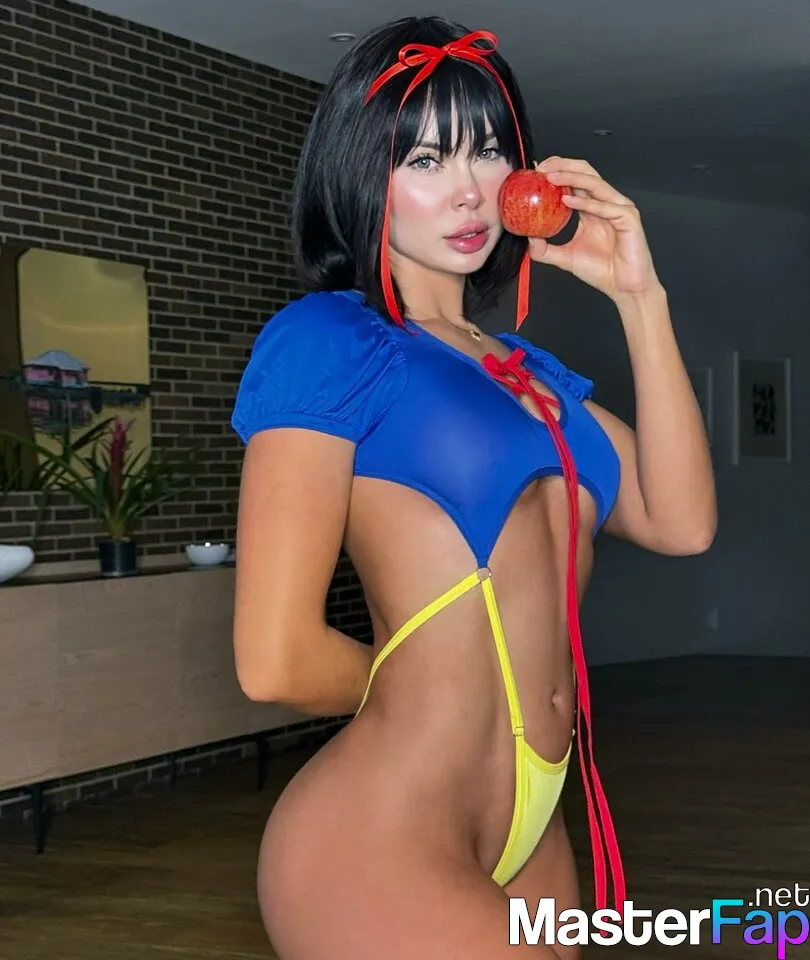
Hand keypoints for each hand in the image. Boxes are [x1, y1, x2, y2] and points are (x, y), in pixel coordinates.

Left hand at [528, 157, 660, 301]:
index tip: (536, 172)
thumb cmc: (602, 270)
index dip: (557, 171)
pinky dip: (586, 202)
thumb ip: (545, 249)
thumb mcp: (565, 258)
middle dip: (562, 165)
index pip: (575, 179)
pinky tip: (567, 200)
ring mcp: (619, 208)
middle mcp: (606, 203)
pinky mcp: (628, 218)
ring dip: (571, 177)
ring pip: (594, 183)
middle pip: (585, 172)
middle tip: (541, 169)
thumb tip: (528, 240)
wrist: (624, 287)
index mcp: (592, 208)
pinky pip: (605, 206)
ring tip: (550, 178)